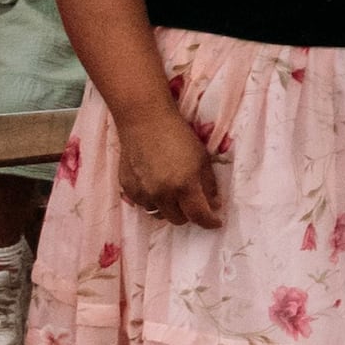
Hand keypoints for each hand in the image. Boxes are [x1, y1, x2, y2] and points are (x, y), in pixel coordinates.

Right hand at [114, 101, 226, 228]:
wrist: (144, 121)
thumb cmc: (178, 136)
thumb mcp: (202, 158)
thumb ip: (209, 185)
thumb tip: (214, 205)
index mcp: (184, 186)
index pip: (199, 216)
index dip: (210, 222)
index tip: (216, 222)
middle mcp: (162, 194)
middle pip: (178, 219)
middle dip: (189, 214)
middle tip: (192, 201)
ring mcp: (143, 193)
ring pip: (159, 214)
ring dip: (169, 208)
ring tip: (172, 191)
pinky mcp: (128, 189)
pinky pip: (143, 205)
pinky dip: (152, 200)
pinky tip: (155, 185)